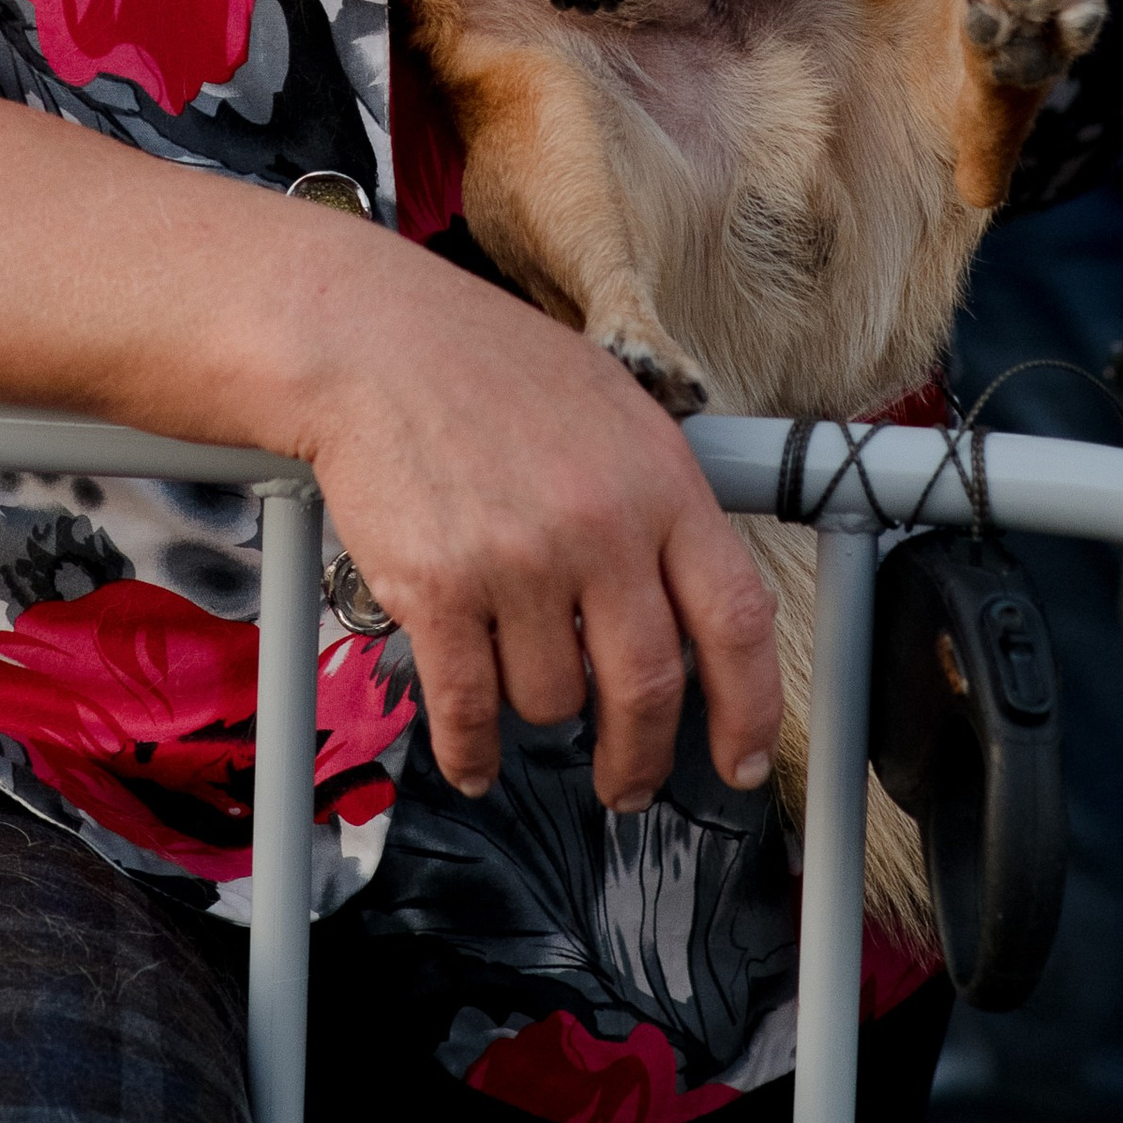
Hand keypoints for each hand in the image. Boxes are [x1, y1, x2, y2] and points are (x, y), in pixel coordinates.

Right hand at [292, 242, 781, 807]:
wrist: (373, 341)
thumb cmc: (489, 368)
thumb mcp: (613, 410)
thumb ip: (660, 504)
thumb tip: (695, 611)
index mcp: (659, 481)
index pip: (737, 620)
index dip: (749, 708)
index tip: (738, 760)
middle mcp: (599, 526)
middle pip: (649, 687)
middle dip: (642, 756)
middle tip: (629, 781)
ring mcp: (518, 562)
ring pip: (553, 700)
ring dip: (538, 707)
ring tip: (514, 665)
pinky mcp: (439, 590)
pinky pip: (469, 709)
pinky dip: (472, 749)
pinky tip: (473, 756)